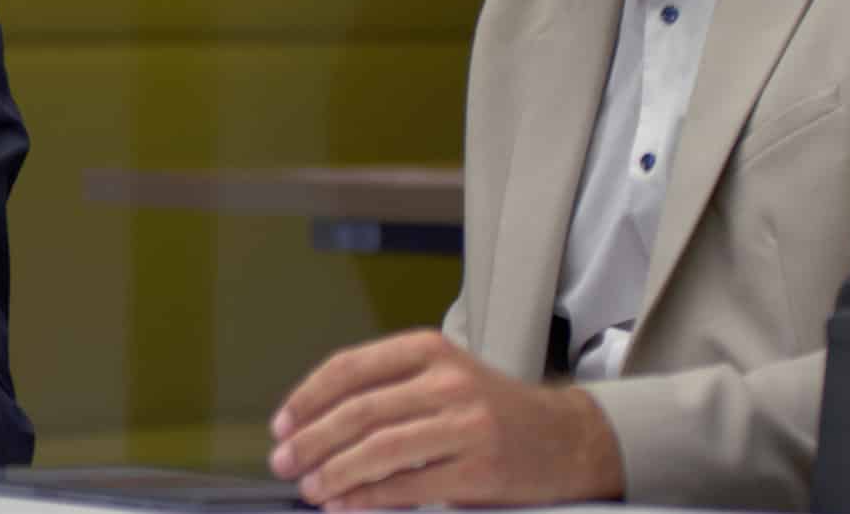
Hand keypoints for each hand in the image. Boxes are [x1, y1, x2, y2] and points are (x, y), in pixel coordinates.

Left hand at [268, 329, 624, 509]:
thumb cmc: (491, 410)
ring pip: (380, 448)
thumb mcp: (443, 378)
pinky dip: (370, 497)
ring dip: (335, 472)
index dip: (307, 398)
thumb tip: (315, 427)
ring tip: (312, 488)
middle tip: (285, 462)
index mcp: (429, 350)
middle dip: (311, 440)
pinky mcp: (480, 469)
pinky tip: (347, 503)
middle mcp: (447, 381)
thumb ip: (389, 391)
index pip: (350, 367)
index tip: (282, 425)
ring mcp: (466, 425)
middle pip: (359, 411)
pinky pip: (410, 484)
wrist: (567, 440)